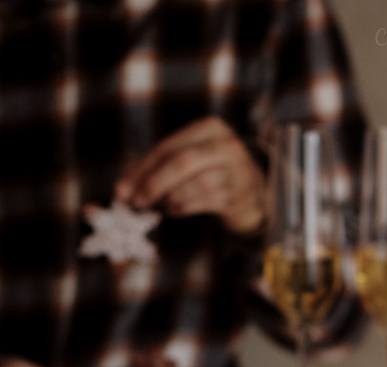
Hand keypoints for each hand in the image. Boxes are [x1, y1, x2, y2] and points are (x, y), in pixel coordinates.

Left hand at [115, 117, 265, 233]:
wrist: (253, 192)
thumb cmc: (211, 171)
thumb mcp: (190, 156)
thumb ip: (158, 164)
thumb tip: (124, 185)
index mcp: (209, 127)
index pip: (167, 147)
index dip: (141, 169)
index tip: (121, 189)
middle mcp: (225, 145)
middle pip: (180, 163)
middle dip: (153, 184)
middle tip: (135, 202)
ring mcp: (234, 172)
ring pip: (189, 187)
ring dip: (169, 199)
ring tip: (166, 203)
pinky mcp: (236, 196)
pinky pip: (198, 204)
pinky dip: (180, 209)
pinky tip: (177, 208)